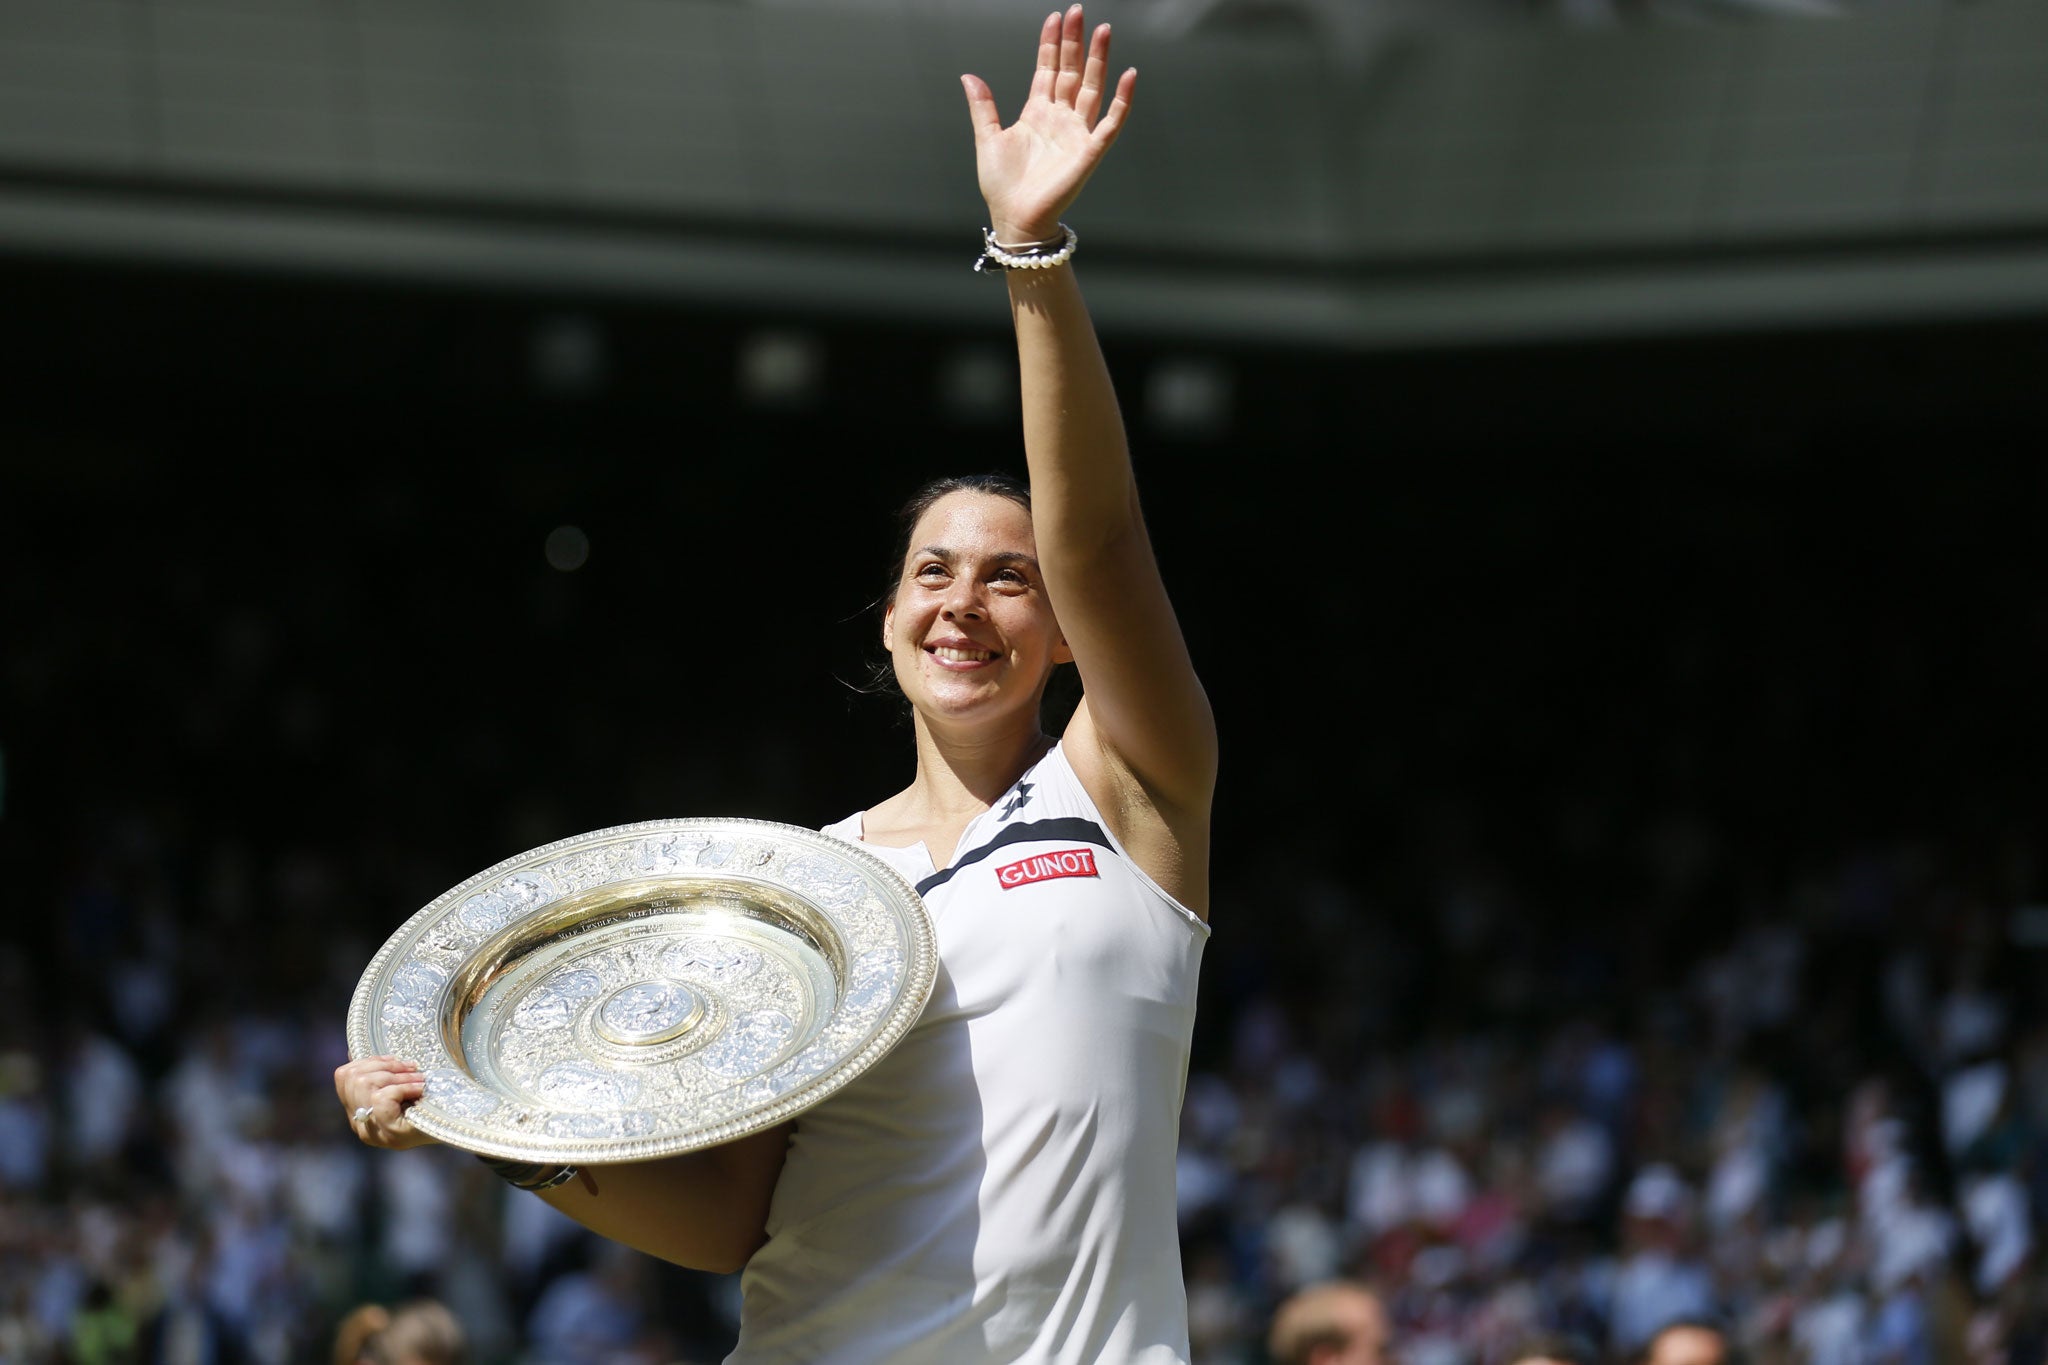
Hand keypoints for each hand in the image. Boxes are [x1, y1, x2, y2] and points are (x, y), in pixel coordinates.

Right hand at [335, 1053, 437, 1149]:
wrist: (458, 1129)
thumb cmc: (431, 1104)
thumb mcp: (400, 1087)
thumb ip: (378, 1075)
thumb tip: (354, 1053)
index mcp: (359, 1113)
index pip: (344, 1076)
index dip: (368, 1060)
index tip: (394, 1061)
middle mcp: (361, 1126)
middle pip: (353, 1077)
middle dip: (384, 1065)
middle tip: (412, 1068)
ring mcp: (374, 1132)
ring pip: (365, 1084)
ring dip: (397, 1075)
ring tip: (419, 1078)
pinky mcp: (391, 1134)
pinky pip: (382, 1097)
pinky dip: (403, 1087)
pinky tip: (420, 1090)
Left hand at [962, 5, 1134, 246]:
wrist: (1015, 218)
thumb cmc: (1002, 186)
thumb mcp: (987, 138)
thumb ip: (983, 107)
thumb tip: (968, 76)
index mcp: (1037, 113)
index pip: (1048, 69)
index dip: (1051, 44)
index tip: (1055, 17)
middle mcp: (1060, 118)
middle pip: (1071, 71)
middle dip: (1075, 42)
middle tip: (1078, 11)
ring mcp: (1077, 133)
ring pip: (1092, 88)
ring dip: (1099, 60)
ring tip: (1103, 31)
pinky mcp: (1089, 151)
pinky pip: (1110, 122)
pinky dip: (1121, 100)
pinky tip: (1128, 75)